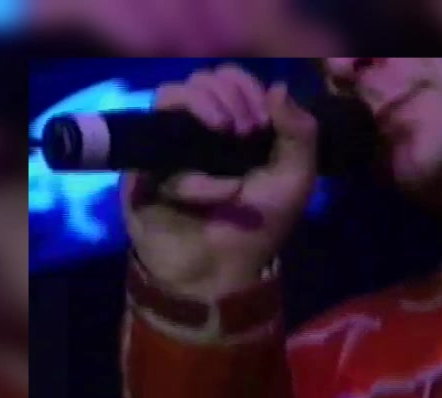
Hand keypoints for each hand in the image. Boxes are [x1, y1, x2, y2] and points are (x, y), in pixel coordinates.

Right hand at [121, 65, 317, 299]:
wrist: (224, 275)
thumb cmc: (259, 228)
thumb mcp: (295, 180)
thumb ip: (300, 132)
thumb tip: (278, 87)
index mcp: (230, 127)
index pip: (226, 79)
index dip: (244, 85)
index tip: (264, 119)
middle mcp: (194, 132)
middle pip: (196, 79)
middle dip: (226, 93)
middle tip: (248, 128)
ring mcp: (165, 150)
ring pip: (168, 98)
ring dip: (204, 106)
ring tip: (228, 132)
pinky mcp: (141, 175)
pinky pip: (160, 158)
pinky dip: (197, 179)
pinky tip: (223, 194)